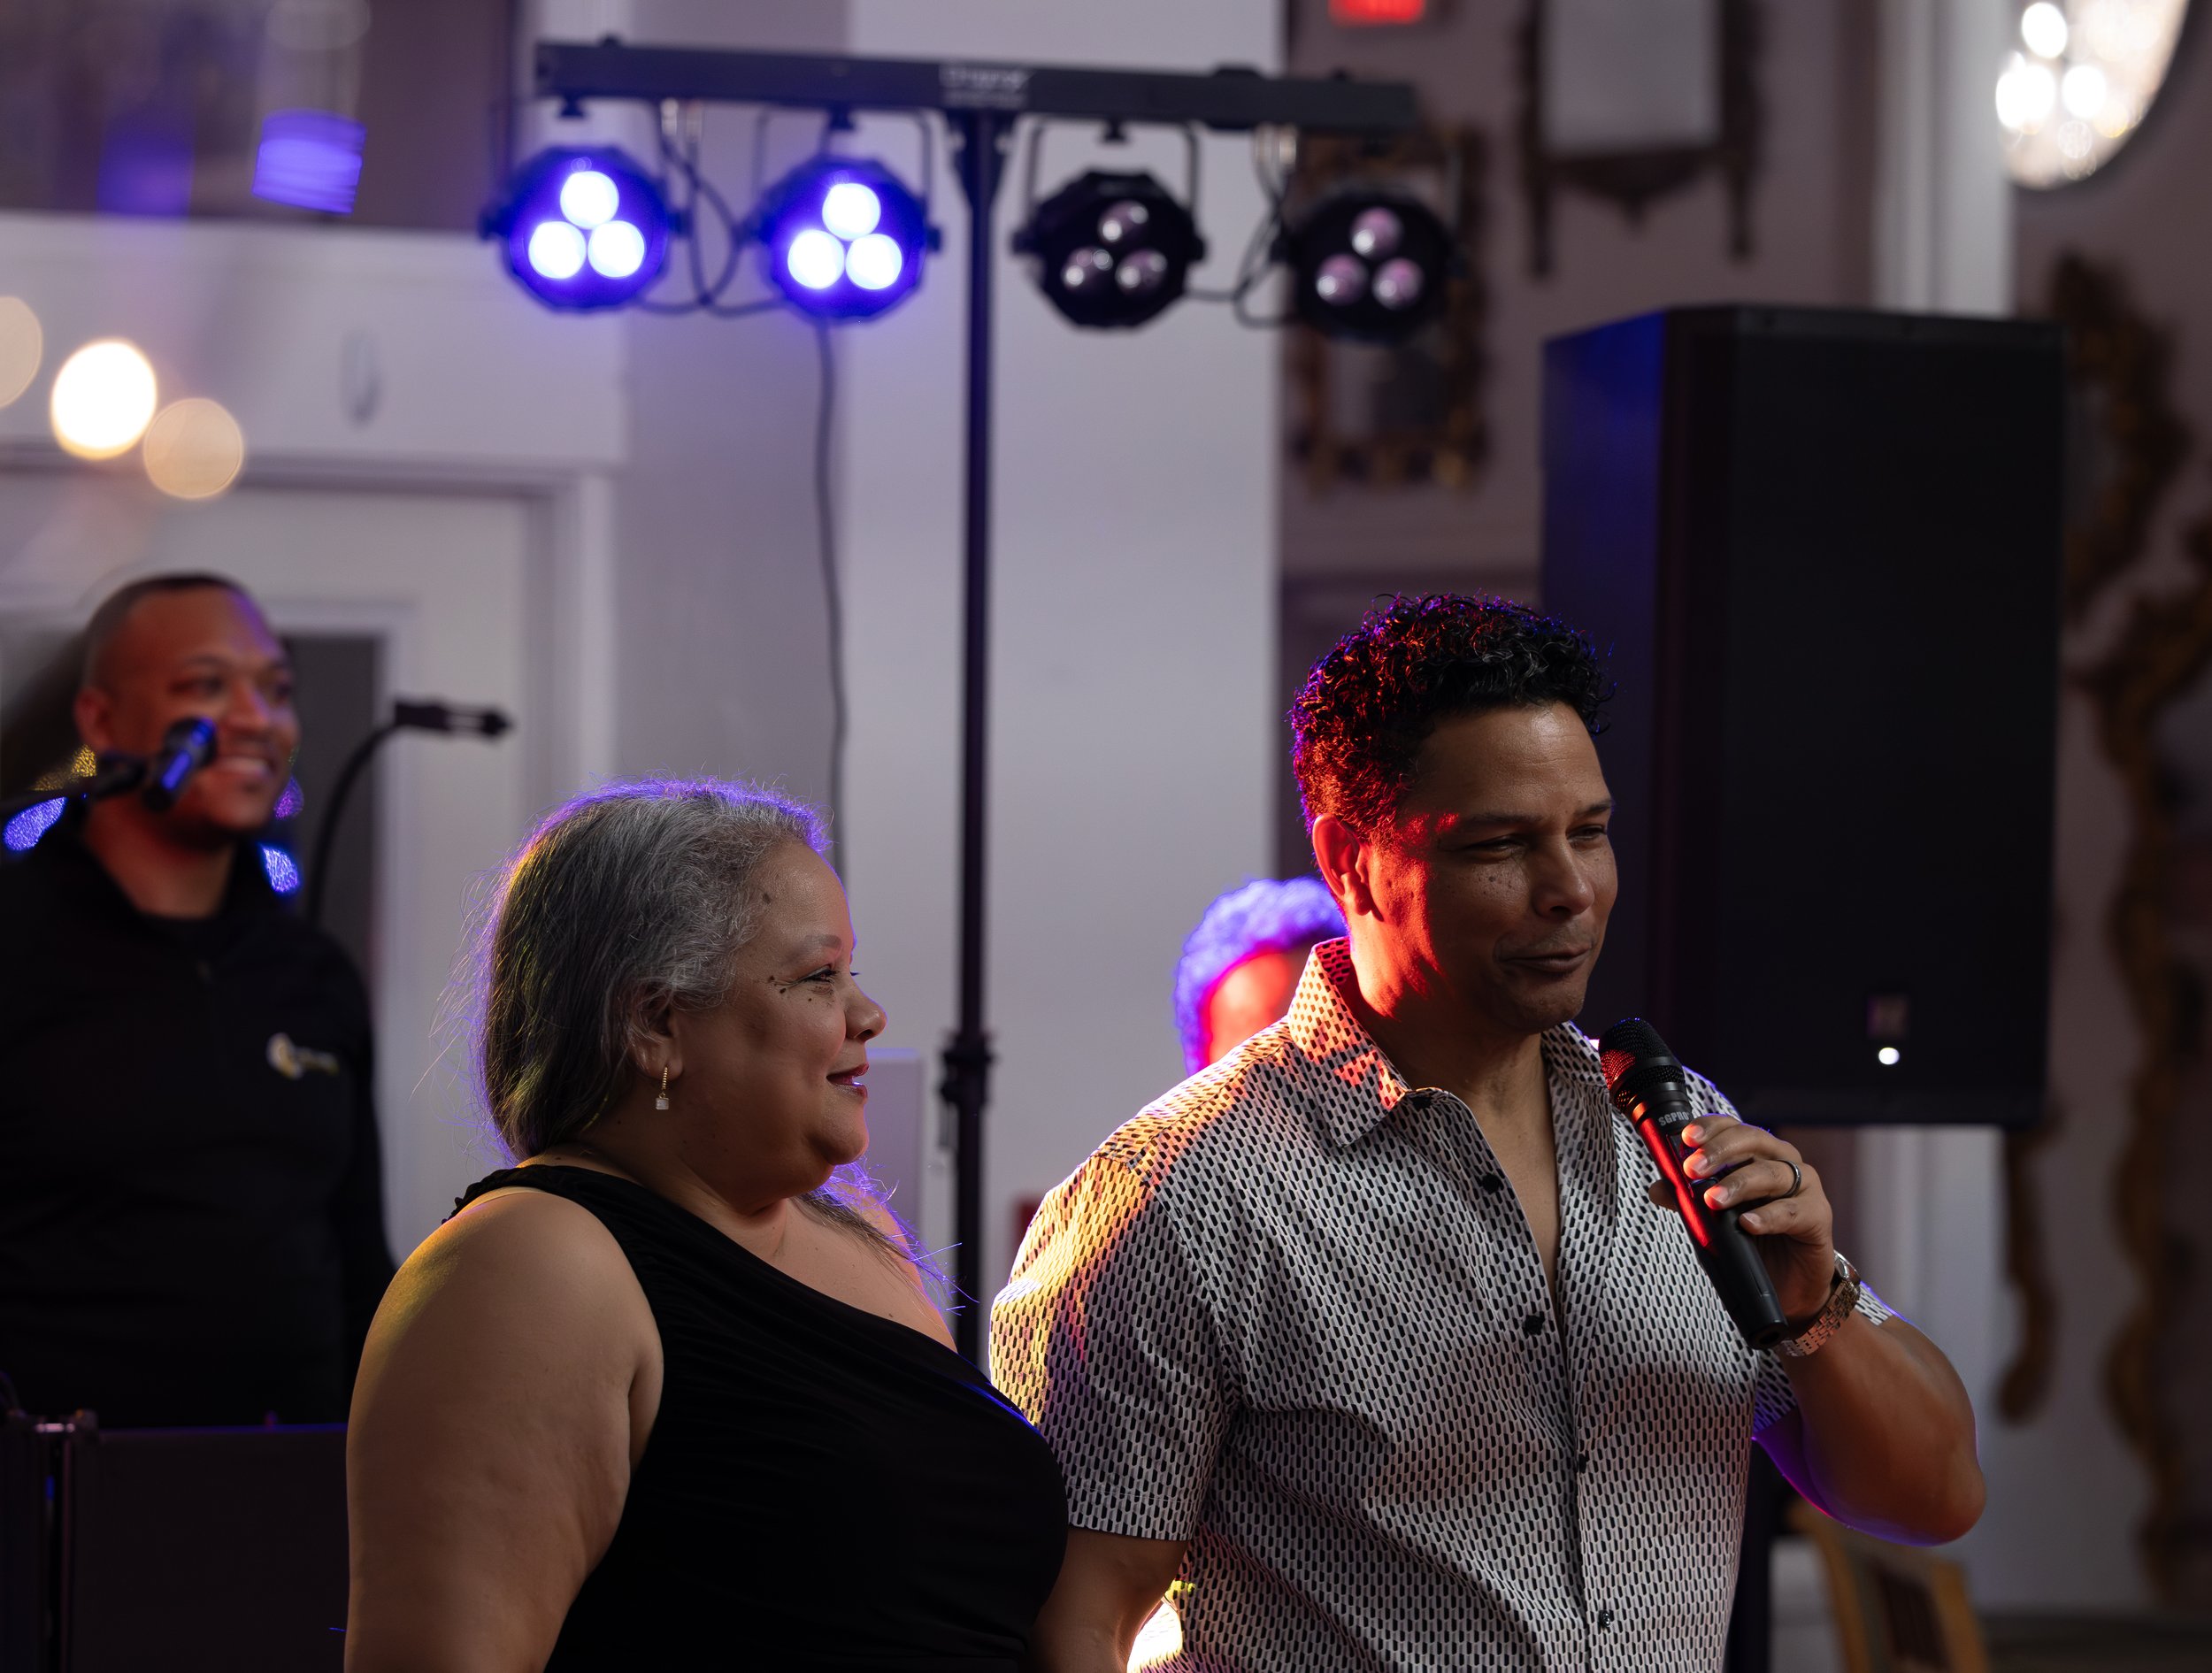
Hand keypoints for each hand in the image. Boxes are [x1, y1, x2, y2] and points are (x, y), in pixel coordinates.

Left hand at [1645, 1115, 1835, 1321]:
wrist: (1788, 1281)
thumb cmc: (1753, 1240)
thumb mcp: (1716, 1218)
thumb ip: (1690, 1199)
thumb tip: (1659, 1188)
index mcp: (1757, 1154)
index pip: (1733, 1127)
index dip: (1710, 1128)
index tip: (1686, 1138)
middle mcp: (1782, 1161)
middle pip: (1753, 1141)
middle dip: (1719, 1151)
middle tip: (1692, 1169)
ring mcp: (1804, 1186)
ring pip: (1771, 1173)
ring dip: (1738, 1184)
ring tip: (1713, 1199)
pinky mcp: (1818, 1216)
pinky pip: (1792, 1211)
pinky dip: (1767, 1217)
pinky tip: (1747, 1224)